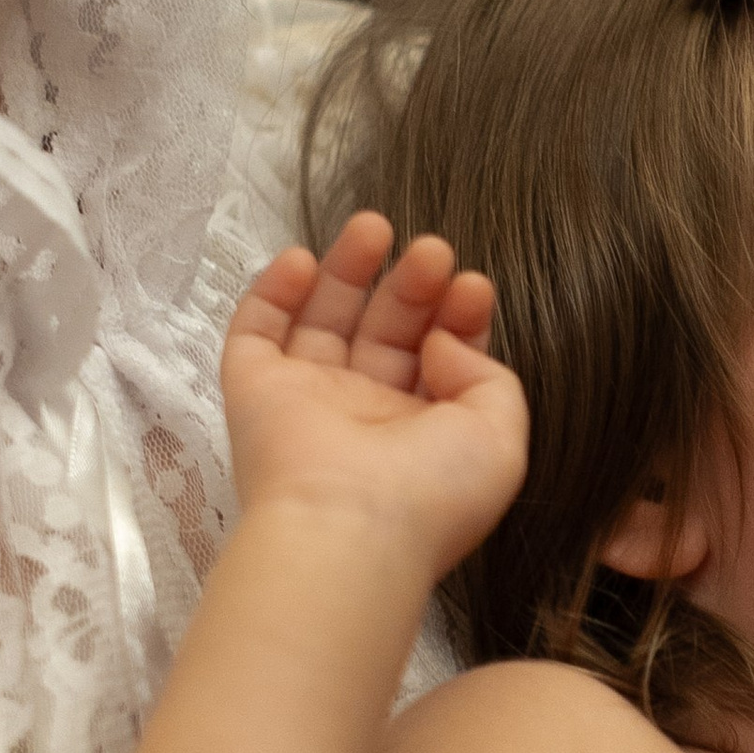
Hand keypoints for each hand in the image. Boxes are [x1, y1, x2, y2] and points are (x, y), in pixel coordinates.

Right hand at [223, 212, 527, 582]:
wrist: (347, 527)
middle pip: (385, 332)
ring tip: (376, 225)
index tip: (473, 285)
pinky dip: (273, 290)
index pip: (440, 360)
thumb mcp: (500, 435)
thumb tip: (444, 340)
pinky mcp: (253, 391)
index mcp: (423, 435)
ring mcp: (307, 403)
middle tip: (433, 250)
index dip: (458, 317)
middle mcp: (364, 418)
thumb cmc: (432, 492)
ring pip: (323, 321)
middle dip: (411, 286)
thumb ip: (489, 377)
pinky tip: (303, 257)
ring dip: (347, 269)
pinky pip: (256, 331)